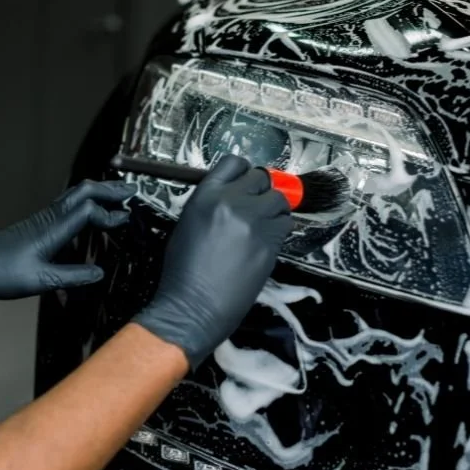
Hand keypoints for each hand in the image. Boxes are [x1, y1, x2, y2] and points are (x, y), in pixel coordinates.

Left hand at [0, 180, 136, 301]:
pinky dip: (86, 201)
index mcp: (52, 229)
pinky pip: (68, 204)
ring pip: (75, 195)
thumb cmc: (1, 274)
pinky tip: (91, 210)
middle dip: (109, 189)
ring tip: (118, 195)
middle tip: (133, 191)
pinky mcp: (38, 225)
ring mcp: (43, 219)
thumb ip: (72, 277)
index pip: (88, 210)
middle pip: (83, 192)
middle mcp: (49, 218)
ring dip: (99, 192)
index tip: (126, 221)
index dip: (110, 213)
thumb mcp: (40, 281)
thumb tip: (100, 273)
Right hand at [132, 155, 293, 368]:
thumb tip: (232, 194)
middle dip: (260, 190)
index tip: (246, 181)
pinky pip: (285, 224)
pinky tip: (268, 238)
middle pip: (261, 178)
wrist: (193, 307)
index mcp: (206, 196)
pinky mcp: (270, 243)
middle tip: (256, 205)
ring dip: (274, 208)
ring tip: (263, 223)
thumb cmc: (183, 272)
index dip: (243, 172)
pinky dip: (280, 227)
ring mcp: (254, 223)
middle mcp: (231, 203)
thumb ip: (211, 202)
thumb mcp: (188, 224)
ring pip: (279, 200)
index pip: (234, 163)